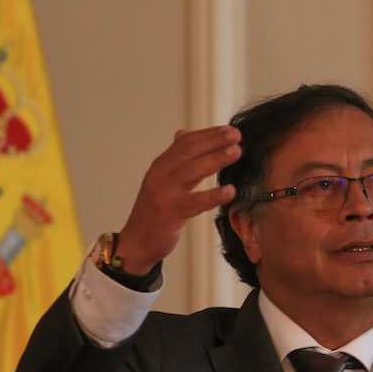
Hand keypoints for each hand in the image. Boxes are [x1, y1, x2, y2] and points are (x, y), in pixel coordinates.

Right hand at [114, 125, 240, 273]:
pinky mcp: (170, 214)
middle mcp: (160, 175)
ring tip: (236, 152)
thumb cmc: (154, 211)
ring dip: (216, 159)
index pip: (186, 143)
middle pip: (189, 152)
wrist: (136, 241)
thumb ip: (174, 159)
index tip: (229, 129)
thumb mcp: (162, 180)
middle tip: (236, 135)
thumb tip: (183, 133)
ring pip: (192, 171)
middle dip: (214, 141)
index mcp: (160, 166)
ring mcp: (164, 194)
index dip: (208, 134)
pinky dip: (213, 195)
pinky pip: (195, 202)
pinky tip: (230, 191)